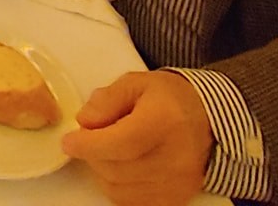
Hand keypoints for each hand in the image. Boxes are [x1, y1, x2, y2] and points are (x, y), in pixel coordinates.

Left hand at [61, 70, 212, 205]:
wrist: (209, 121)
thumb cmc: (169, 99)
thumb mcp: (135, 83)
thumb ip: (106, 100)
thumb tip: (84, 122)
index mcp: (164, 121)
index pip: (121, 143)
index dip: (89, 145)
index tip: (69, 141)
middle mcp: (175, 158)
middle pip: (116, 169)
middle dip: (92, 155)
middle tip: (90, 138)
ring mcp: (177, 183)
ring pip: (119, 190)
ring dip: (102, 172)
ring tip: (108, 151)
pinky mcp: (176, 199)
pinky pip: (132, 202)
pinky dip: (118, 187)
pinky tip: (121, 167)